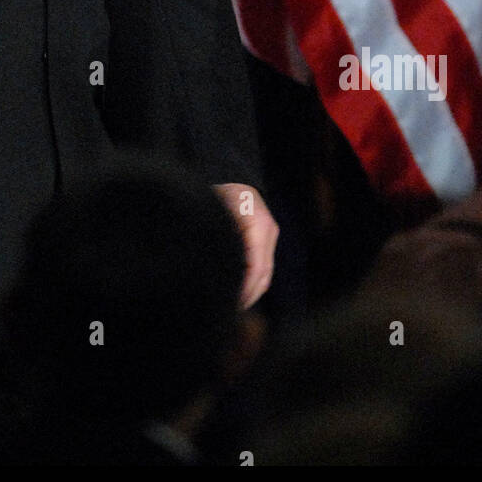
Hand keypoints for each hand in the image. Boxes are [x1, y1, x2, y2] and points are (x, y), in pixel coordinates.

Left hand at [214, 183, 278, 308]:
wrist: (224, 171)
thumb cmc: (214, 194)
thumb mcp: (212, 218)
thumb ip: (220, 246)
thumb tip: (218, 274)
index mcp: (257, 227)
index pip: (257, 271)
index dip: (244, 292)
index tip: (229, 305)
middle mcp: (268, 231)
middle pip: (264, 275)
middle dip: (247, 296)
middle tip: (228, 311)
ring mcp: (269, 233)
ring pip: (265, 272)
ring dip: (250, 290)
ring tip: (232, 304)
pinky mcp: (265, 235)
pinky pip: (262, 264)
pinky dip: (251, 279)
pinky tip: (237, 288)